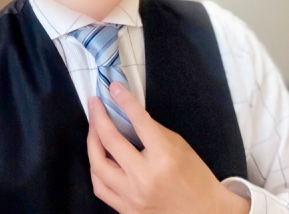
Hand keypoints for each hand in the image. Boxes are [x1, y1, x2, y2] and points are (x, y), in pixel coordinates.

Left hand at [87, 81, 250, 213]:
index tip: (114, 87)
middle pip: (111, 141)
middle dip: (98, 117)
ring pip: (98, 165)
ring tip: (93, 126)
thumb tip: (130, 115)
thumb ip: (153, 130)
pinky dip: (95, 168)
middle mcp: (145, 177)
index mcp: (164, 157)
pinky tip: (98, 155)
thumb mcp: (180, 146)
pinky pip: (101, 187)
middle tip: (95, 103)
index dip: (124, 101)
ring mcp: (133, 197)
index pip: (139, 121)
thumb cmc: (196, 178)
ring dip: (92, 141)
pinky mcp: (126, 210)